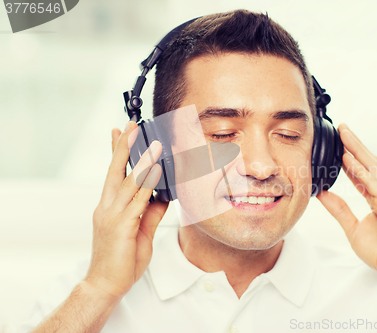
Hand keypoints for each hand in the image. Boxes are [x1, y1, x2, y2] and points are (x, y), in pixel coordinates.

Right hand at [84, 121, 168, 297]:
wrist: (105, 285)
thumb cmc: (121, 260)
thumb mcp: (140, 232)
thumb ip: (150, 212)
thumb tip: (163, 195)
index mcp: (109, 207)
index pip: (113, 174)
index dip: (116, 152)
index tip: (119, 132)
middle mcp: (107, 207)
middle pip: (115, 170)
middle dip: (123, 146)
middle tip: (130, 124)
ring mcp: (112, 215)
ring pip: (128, 182)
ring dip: (141, 160)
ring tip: (153, 142)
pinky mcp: (121, 226)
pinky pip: (137, 200)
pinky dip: (147, 184)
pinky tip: (156, 171)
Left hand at [317, 123, 376, 281]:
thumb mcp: (353, 227)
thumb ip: (340, 209)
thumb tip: (323, 194)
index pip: (363, 172)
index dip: (351, 158)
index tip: (339, 145)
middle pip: (370, 163)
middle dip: (355, 145)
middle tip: (342, 128)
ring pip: (372, 168)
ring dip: (357, 149)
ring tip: (344, 134)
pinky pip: (373, 183)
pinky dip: (360, 170)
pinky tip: (349, 158)